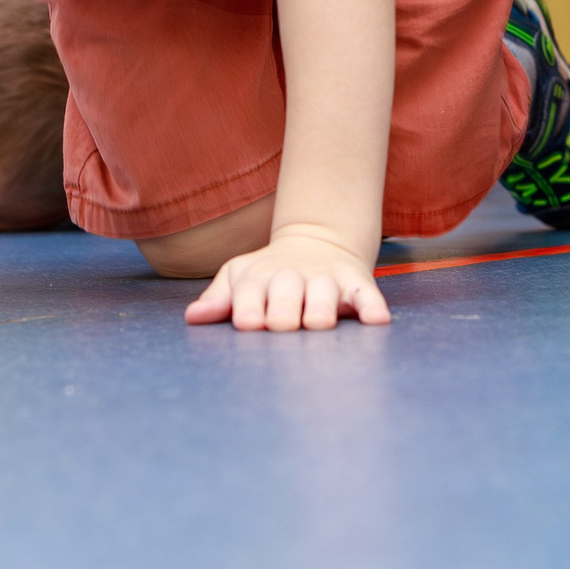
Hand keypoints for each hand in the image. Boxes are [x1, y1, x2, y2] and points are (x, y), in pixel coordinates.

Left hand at [184, 226, 389, 331]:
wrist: (316, 241)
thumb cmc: (268, 276)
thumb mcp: (239, 278)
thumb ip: (219, 299)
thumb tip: (193, 317)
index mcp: (259, 278)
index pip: (249, 292)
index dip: (248, 307)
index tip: (246, 323)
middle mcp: (292, 277)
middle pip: (286, 292)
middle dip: (283, 309)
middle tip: (281, 327)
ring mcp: (325, 279)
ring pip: (324, 293)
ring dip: (321, 307)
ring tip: (318, 324)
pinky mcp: (354, 281)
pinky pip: (367, 293)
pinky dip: (372, 305)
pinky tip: (377, 320)